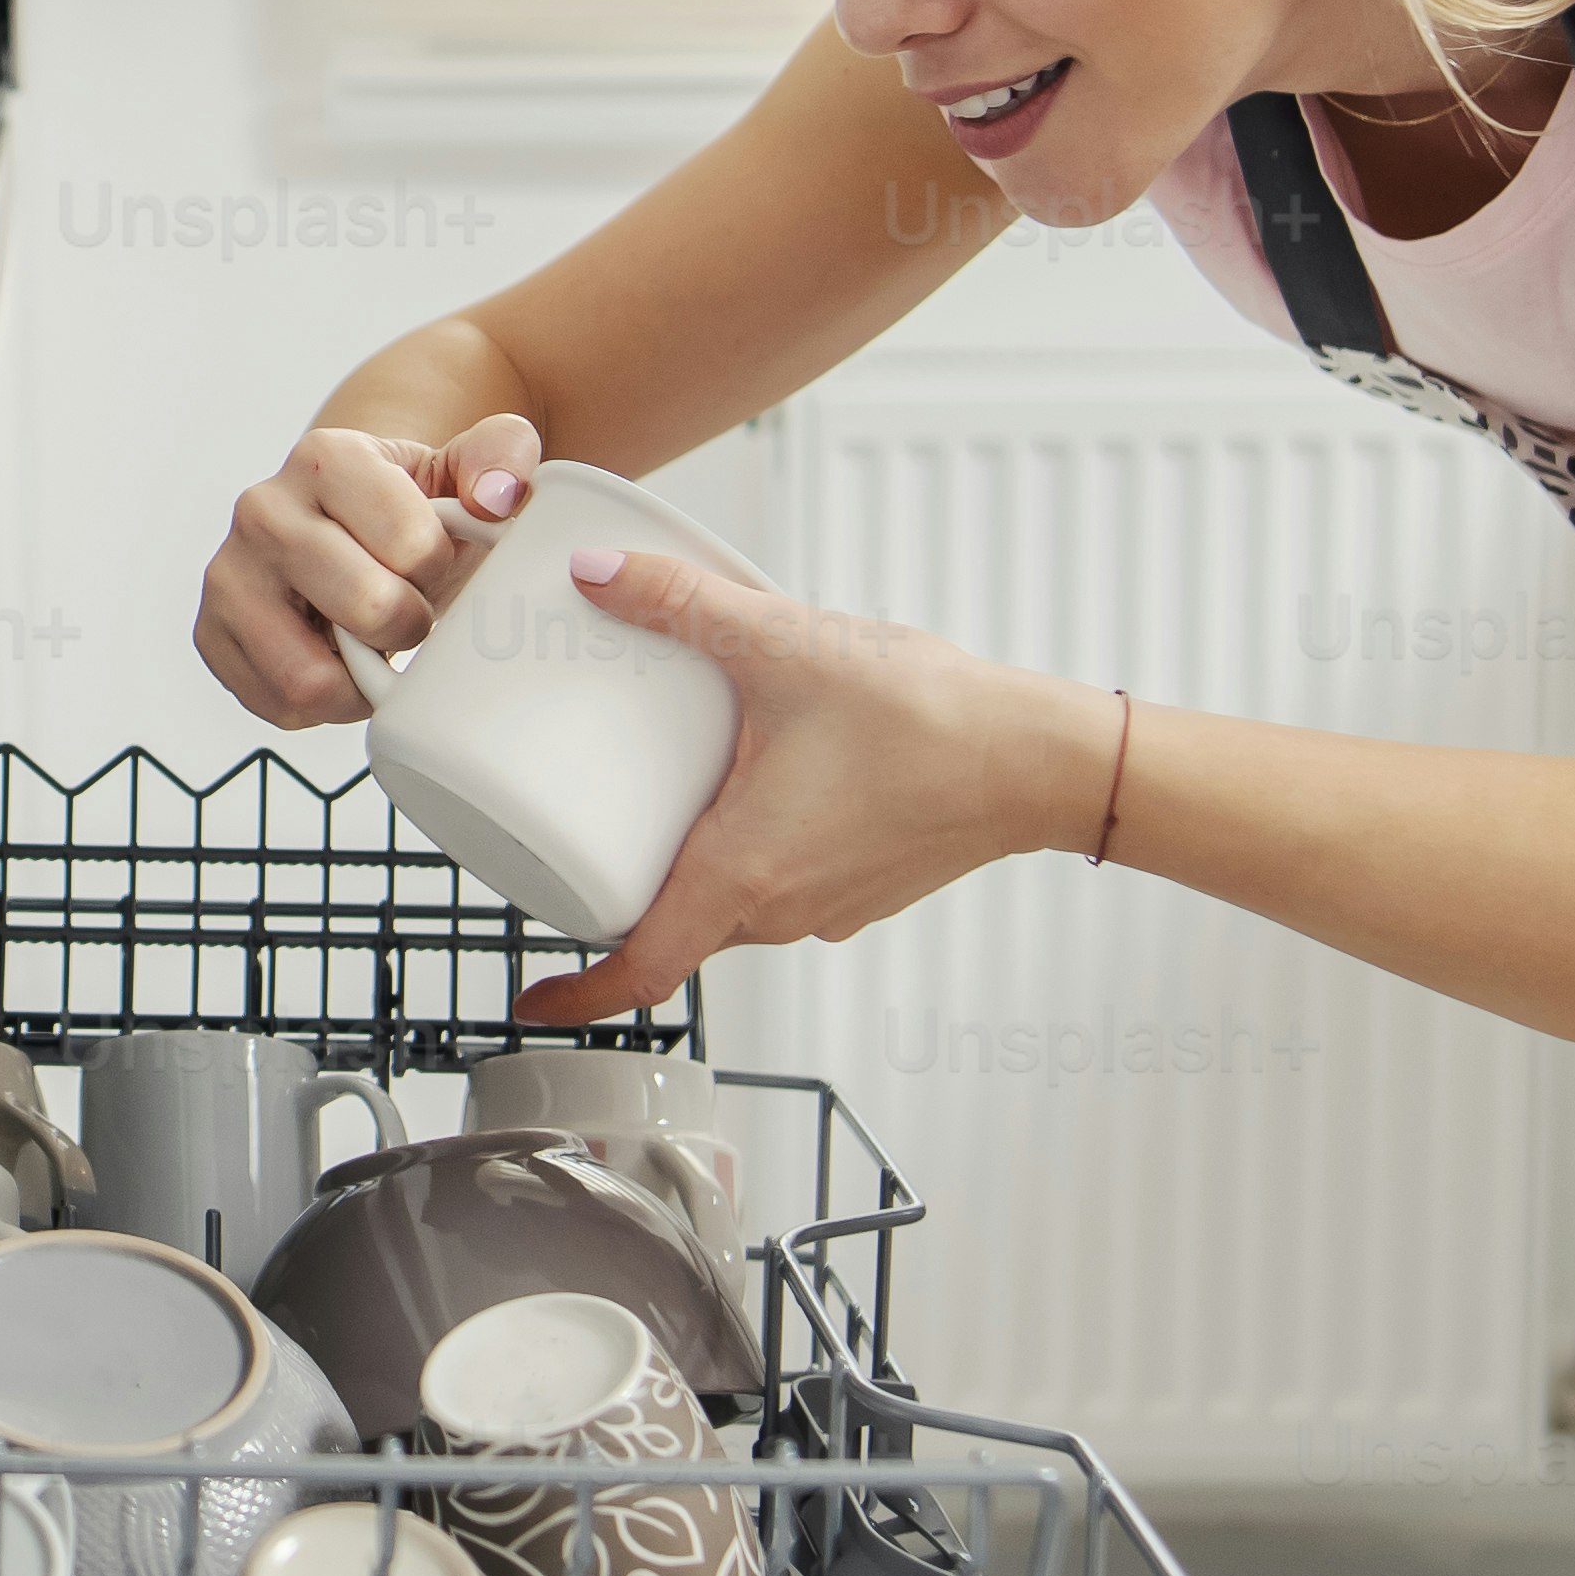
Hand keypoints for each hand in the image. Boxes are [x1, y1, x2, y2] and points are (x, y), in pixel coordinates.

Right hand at [197, 408, 540, 729]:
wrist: (336, 527)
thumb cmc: (404, 512)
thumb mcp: (462, 473)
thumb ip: (502, 458)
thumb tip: (498, 497)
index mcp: (328, 459)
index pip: (412, 543)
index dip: (438, 568)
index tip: (428, 560)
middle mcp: (263, 509)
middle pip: (368, 609)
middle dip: (408, 624)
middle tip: (405, 610)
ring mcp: (229, 575)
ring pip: (312, 676)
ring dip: (362, 678)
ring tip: (369, 643)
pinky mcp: (210, 636)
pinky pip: (281, 706)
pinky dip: (323, 704)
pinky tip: (333, 661)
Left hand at [513, 543, 1099, 1027]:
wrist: (1043, 758)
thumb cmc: (929, 721)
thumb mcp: (785, 645)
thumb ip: (684, 605)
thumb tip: (600, 576)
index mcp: (744, 876)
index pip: (640, 970)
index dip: (577, 993)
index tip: (530, 999)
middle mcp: (781, 910)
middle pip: (674, 932)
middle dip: (618, 901)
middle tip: (572, 850)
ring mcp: (826, 906)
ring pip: (730, 907)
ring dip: (688, 872)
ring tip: (655, 806)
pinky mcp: (862, 886)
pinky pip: (780, 886)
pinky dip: (748, 853)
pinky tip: (751, 785)